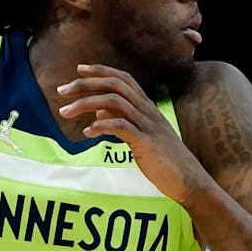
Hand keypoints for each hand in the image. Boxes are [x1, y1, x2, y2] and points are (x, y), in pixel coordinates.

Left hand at [58, 66, 210, 205]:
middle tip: (62, 90)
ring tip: (66, 112)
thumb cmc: (165, 160)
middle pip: (114, 85)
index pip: (123, 78)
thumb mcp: (142, 135)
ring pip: (114, 102)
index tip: (78, 70)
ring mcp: (148, 125)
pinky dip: (101, 125)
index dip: (101, 70)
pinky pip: (121, 126)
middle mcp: (148, 111)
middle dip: (85, 84)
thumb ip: (122, 119)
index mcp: (147, 107)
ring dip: (86, 104)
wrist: (189, 180)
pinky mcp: (147, 142)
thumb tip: (98, 110)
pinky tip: (88, 133)